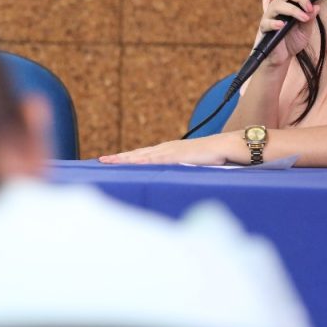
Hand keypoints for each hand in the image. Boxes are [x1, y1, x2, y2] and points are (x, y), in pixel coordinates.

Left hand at [99, 135, 232, 165]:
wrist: (225, 146)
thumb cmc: (210, 157)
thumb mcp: (189, 165)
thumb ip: (178, 170)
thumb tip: (170, 180)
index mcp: (166, 151)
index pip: (141, 155)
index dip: (125, 158)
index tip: (110, 161)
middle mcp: (165, 149)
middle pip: (137, 154)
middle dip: (119, 158)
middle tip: (101, 160)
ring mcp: (171, 150)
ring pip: (143, 155)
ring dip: (126, 158)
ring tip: (111, 161)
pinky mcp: (178, 155)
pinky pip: (158, 159)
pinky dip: (145, 161)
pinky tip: (134, 162)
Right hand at [261, 0, 319, 63]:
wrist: (282, 56)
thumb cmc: (292, 40)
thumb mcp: (307, 29)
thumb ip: (311, 17)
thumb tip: (317, 6)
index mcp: (288, 2)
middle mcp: (278, 6)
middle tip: (309, 8)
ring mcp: (270, 16)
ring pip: (278, 4)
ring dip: (294, 10)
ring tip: (303, 18)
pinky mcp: (265, 28)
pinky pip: (267, 22)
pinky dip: (275, 22)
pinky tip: (283, 25)